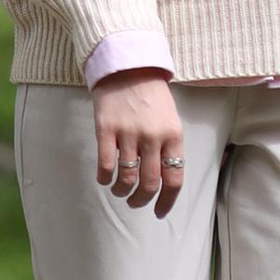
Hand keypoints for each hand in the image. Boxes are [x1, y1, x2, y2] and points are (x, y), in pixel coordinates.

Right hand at [94, 68, 184, 214]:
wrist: (128, 66)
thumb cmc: (151, 96)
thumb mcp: (170, 119)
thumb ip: (168, 147)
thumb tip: (163, 181)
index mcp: (173, 135)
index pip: (174, 178)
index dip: (167, 201)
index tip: (158, 212)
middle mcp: (153, 136)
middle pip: (149, 183)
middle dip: (142, 200)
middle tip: (135, 203)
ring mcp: (128, 133)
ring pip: (127, 178)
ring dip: (122, 191)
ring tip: (120, 191)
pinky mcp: (106, 129)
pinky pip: (106, 165)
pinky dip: (105, 178)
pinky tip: (105, 178)